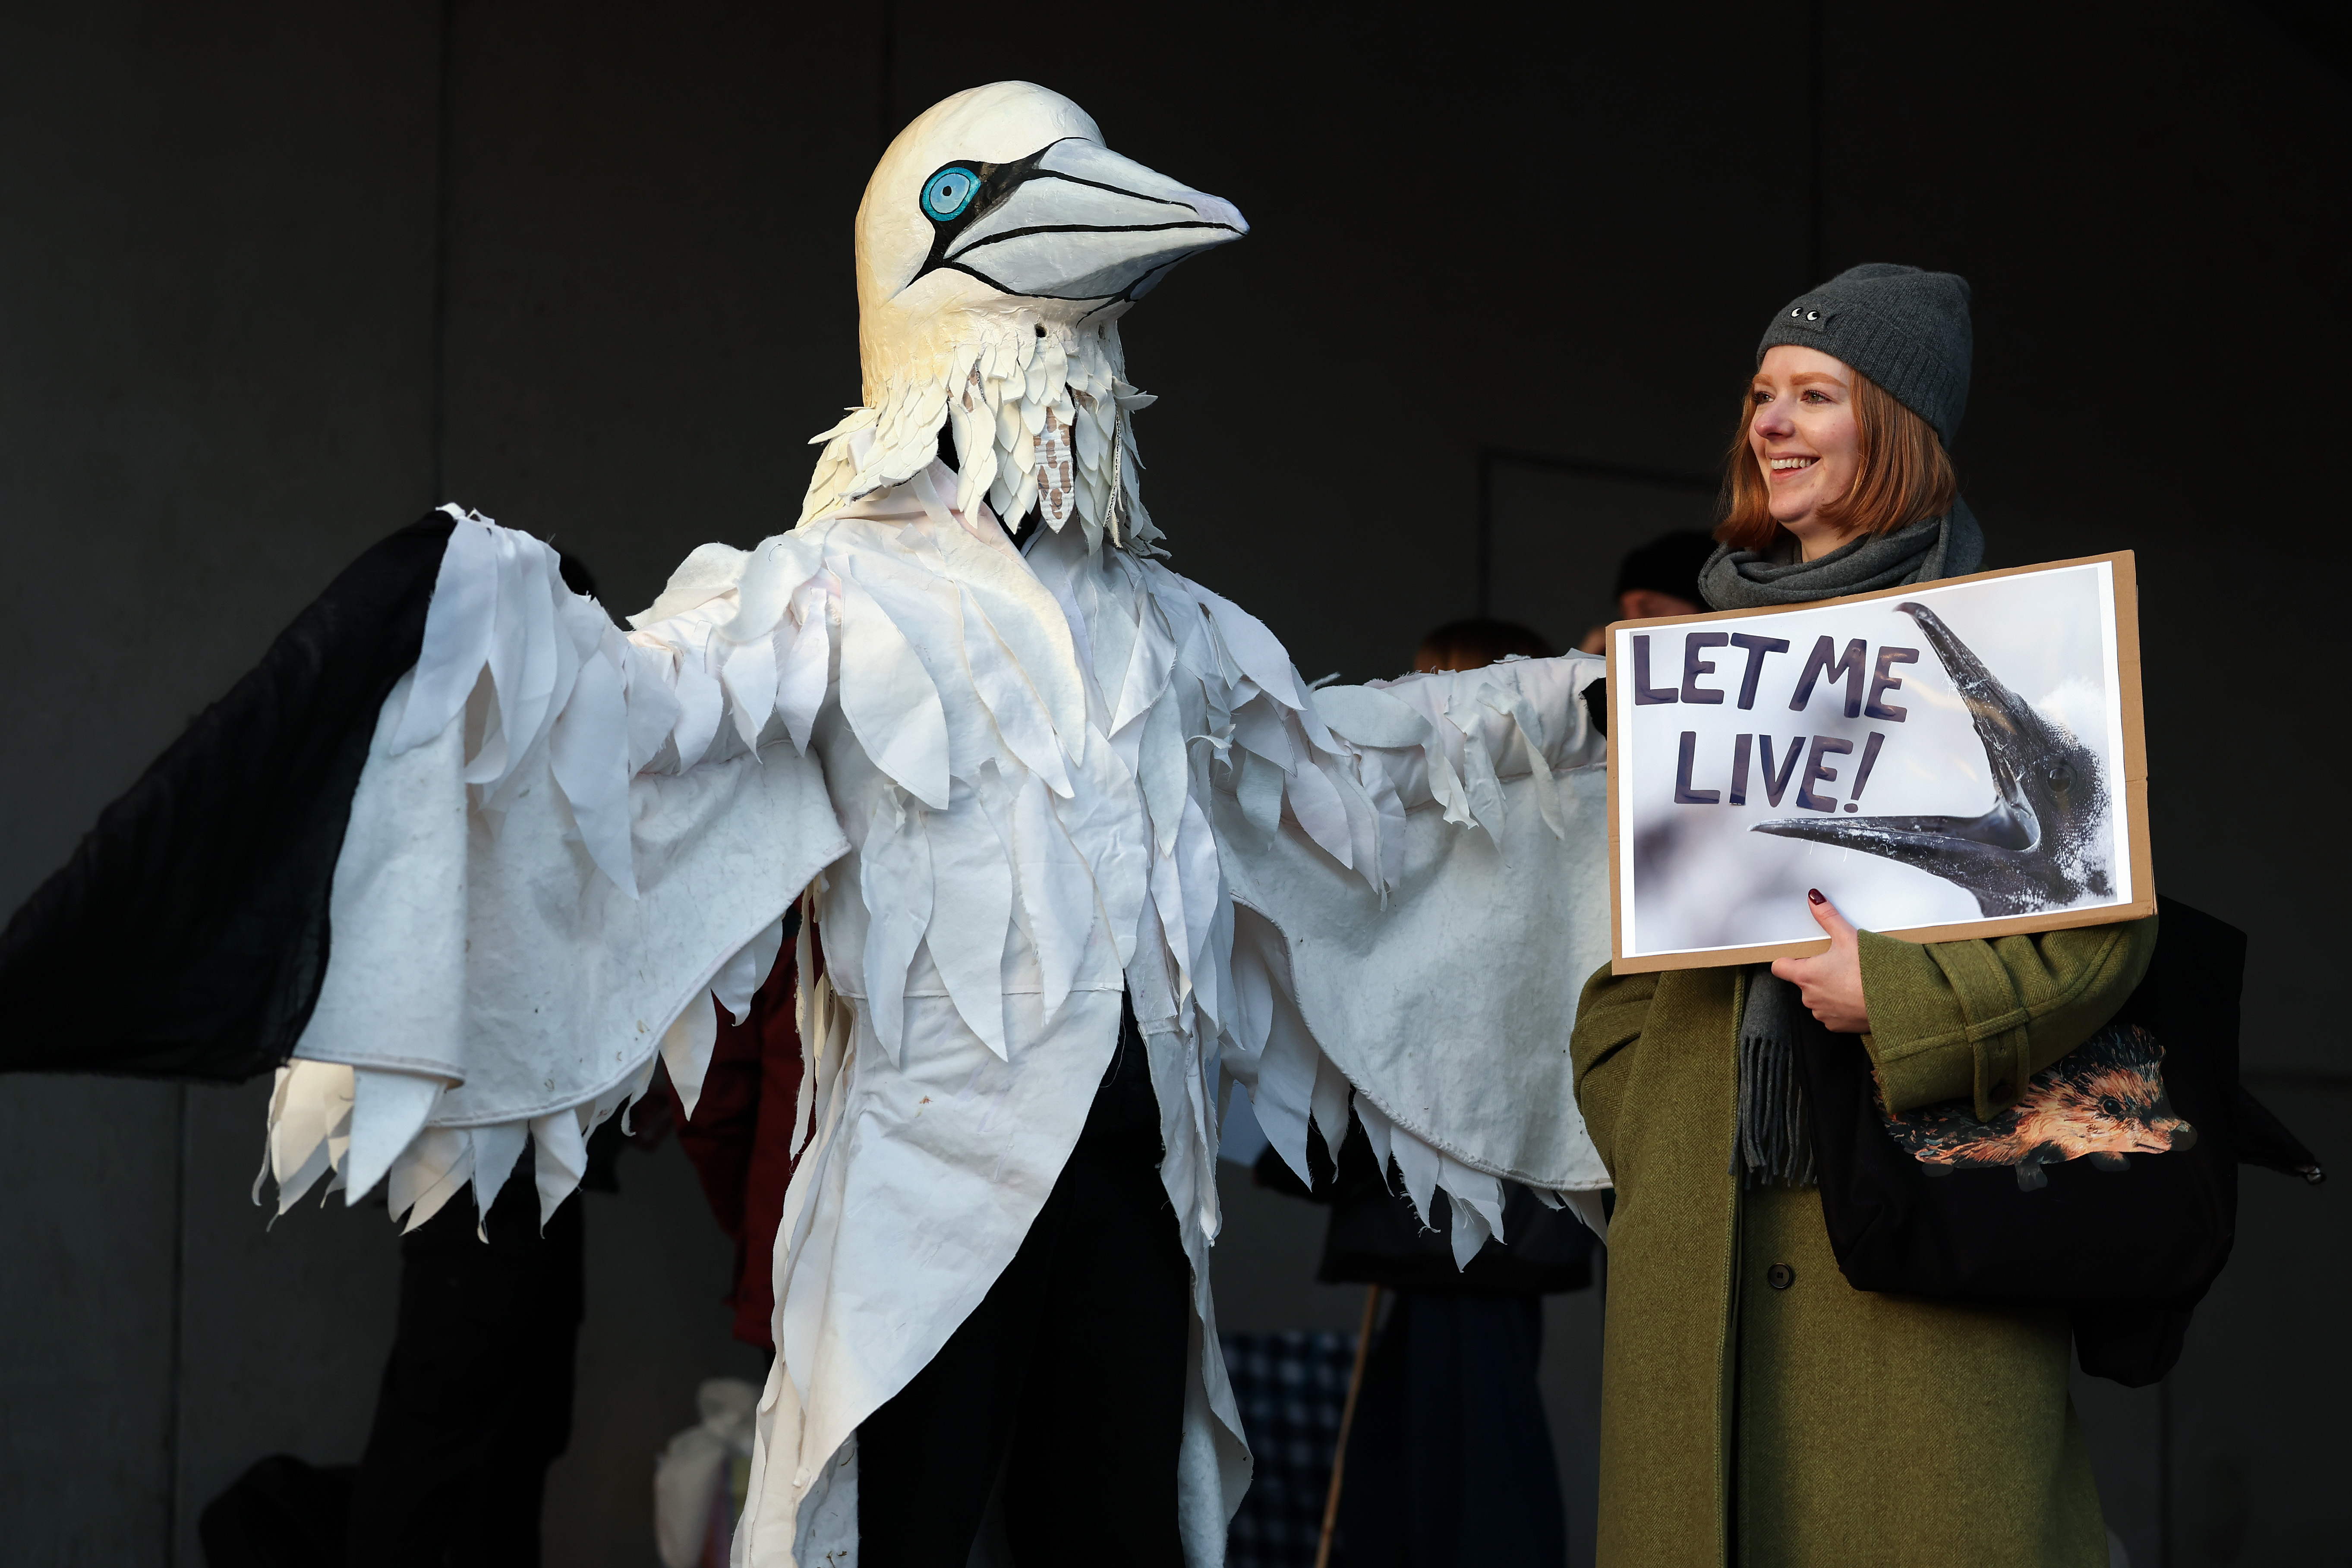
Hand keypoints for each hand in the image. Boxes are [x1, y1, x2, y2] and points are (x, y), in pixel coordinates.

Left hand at [1770, 889, 1869, 1034]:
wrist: (1896, 1000)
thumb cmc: (1871, 972)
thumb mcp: (1848, 937)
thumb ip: (1827, 917)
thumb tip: (1814, 900)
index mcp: (1806, 975)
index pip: (1780, 967)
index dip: (1788, 960)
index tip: (1800, 956)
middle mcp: (1809, 997)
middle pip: (1802, 981)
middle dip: (1816, 973)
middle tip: (1838, 964)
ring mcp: (1822, 1013)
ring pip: (1817, 997)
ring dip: (1828, 990)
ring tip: (1849, 980)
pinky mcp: (1836, 1025)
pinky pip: (1830, 1013)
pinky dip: (1839, 1005)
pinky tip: (1855, 996)